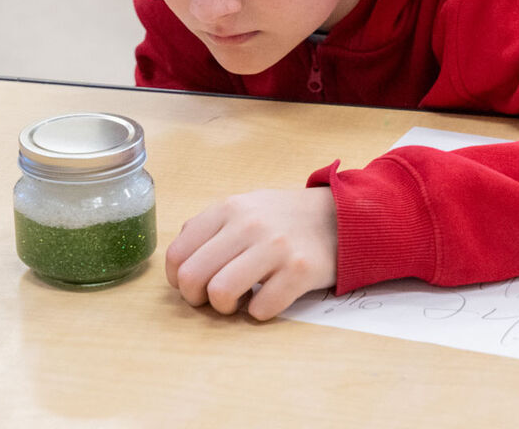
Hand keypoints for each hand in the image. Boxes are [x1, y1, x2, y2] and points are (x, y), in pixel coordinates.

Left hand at [165, 187, 337, 320]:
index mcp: (228, 209)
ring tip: (239, 301)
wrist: (340, 217)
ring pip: (221, 293)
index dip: (178, 279)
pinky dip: (259, 312)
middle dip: (196, 298)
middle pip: (193, 277)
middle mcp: (248, 224)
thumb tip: (181, 260)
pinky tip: (267, 299)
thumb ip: (210, 227)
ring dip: (225, 308)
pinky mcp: (299, 271)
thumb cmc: (284, 218)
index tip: (193, 285)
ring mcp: (274, 247)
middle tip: (213, 298)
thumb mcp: (244, 206)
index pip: (178, 254)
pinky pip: (261, 308)